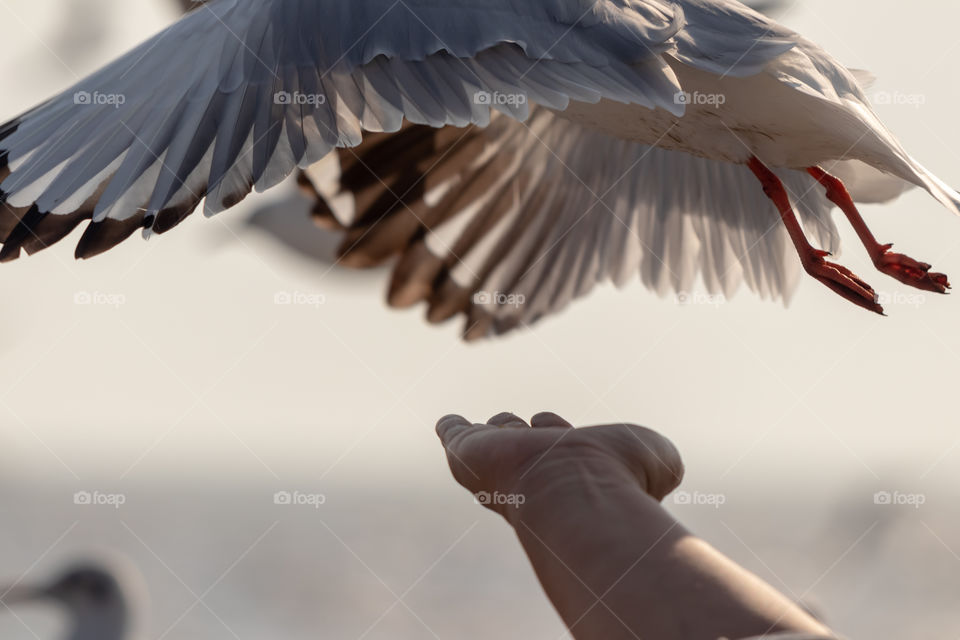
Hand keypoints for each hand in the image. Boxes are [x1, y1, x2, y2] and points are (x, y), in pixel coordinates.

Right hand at [435, 411, 683, 520]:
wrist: (575, 489)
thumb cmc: (619, 477)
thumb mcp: (656, 461)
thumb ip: (660, 463)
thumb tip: (664, 474)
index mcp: (571, 472)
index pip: (560, 452)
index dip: (566, 437)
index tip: (576, 439)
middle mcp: (537, 472)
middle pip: (527, 444)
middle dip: (534, 434)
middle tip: (543, 427)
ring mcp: (502, 463)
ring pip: (496, 439)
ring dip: (501, 429)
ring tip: (502, 424)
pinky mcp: (471, 453)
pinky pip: (456, 437)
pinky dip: (452, 430)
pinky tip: (447, 425)